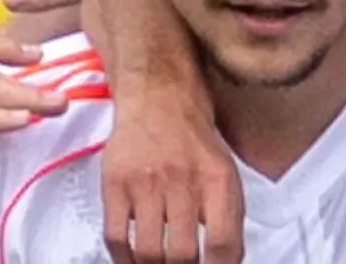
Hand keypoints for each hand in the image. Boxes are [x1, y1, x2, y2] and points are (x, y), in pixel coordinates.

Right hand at [102, 92, 244, 263]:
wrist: (159, 98)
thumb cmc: (193, 141)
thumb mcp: (225, 173)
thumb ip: (229, 218)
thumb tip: (227, 262)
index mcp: (217, 179)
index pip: (222, 243)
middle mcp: (182, 179)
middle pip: (183, 254)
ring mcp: (146, 181)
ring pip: (148, 251)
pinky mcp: (116, 182)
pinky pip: (116, 236)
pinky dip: (124, 260)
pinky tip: (132, 260)